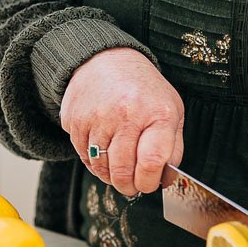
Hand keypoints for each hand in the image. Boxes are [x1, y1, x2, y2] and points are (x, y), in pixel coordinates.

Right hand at [59, 48, 183, 197]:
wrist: (106, 60)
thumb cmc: (143, 90)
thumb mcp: (171, 110)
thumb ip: (173, 148)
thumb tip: (165, 181)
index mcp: (157, 112)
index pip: (152, 161)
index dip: (149, 182)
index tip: (148, 185)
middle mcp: (127, 113)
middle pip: (123, 170)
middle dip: (128, 186)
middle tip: (131, 186)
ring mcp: (98, 116)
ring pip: (101, 167)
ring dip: (110, 175)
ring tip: (118, 168)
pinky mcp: (75, 119)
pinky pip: (83, 156)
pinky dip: (94, 161)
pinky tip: (103, 151)